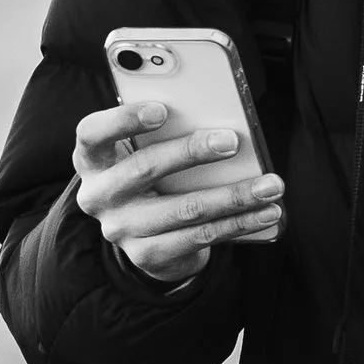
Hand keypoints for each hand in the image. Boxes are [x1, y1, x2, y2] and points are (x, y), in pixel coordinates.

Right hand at [73, 101, 285, 284]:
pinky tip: (267, 212)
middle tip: (232, 141)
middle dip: (192, 152)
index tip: (162, 109)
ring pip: (184, 209)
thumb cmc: (150, 174)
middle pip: (144, 169)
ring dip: (234, 196)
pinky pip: (202, 236)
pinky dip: (239, 223)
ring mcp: (121, 229)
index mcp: (93, 158)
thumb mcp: (142, 150)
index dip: (123, 120)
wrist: (144, 234)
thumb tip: (217, 121)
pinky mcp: (148, 254)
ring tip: (271, 185)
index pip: (92, 133)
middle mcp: (99, 195)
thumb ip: (162, 133)